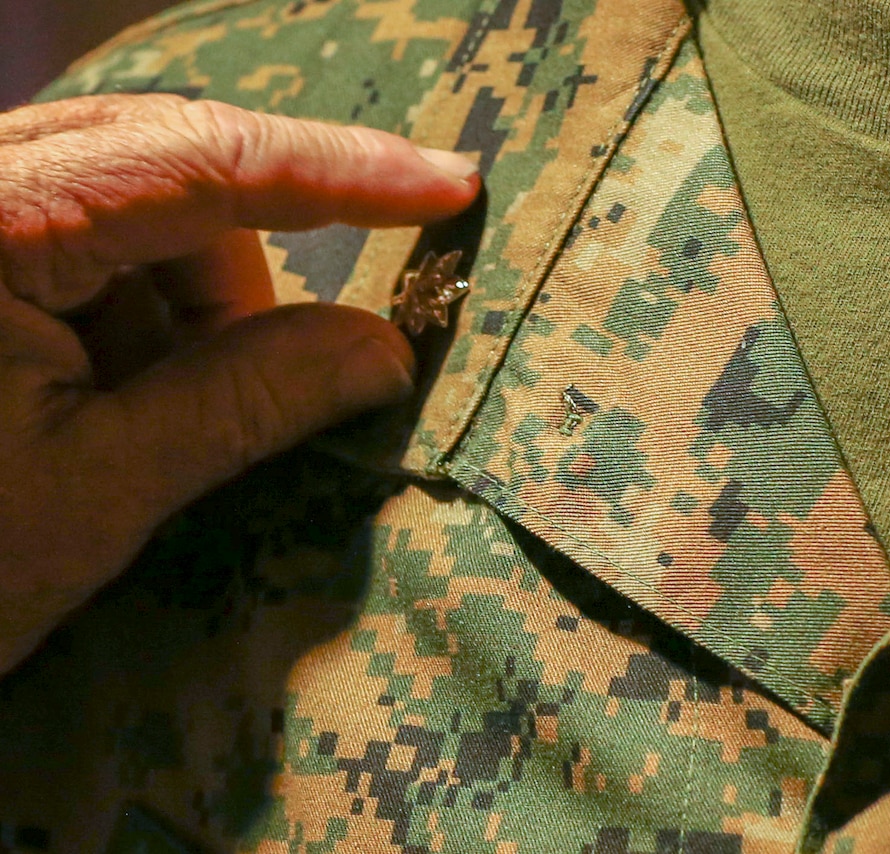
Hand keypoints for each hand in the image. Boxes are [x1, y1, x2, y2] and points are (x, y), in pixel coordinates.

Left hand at [0, 94, 479, 671]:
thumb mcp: (98, 493)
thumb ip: (249, 401)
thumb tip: (387, 349)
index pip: (200, 161)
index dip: (344, 173)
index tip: (452, 185)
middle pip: (166, 171)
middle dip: (242, 276)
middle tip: (291, 370)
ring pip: (131, 210)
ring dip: (179, 310)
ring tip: (135, 425)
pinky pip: (84, 244)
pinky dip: (128, 317)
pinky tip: (94, 402)